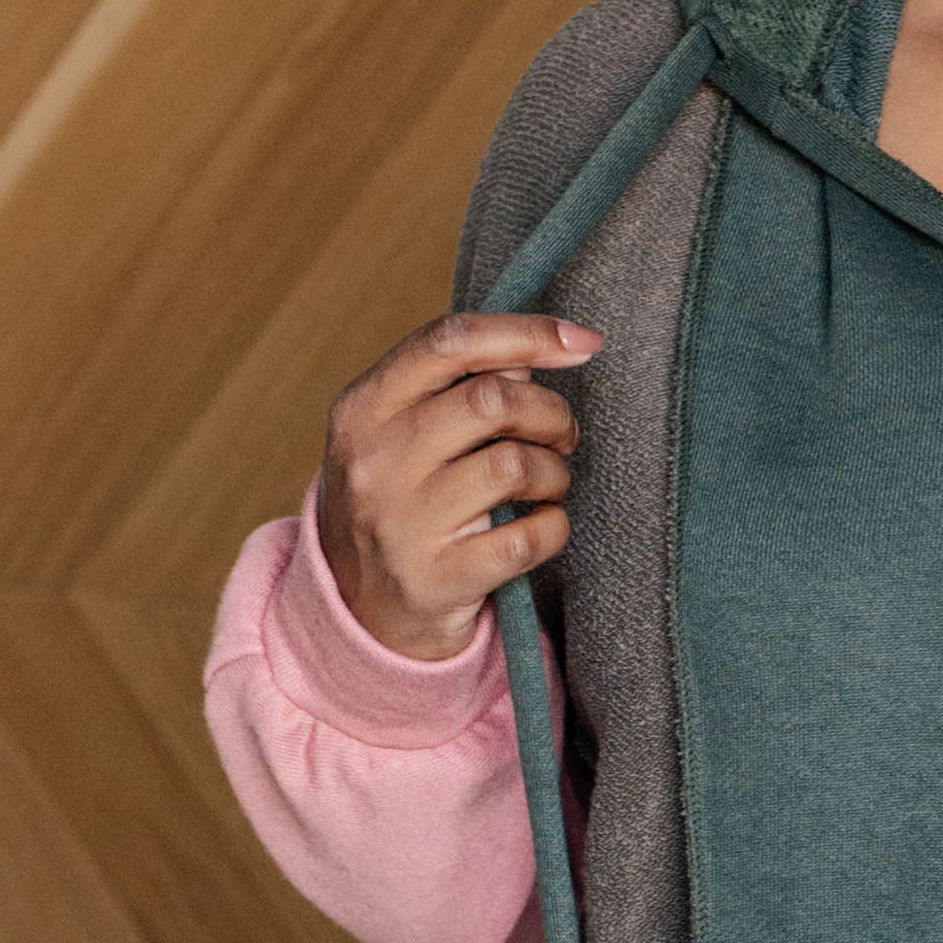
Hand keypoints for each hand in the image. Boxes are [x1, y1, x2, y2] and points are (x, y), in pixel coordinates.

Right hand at [314, 313, 599, 662]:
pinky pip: (528, 536)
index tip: (583, 340)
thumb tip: (531, 354)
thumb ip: (456, 388)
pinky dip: (555, 527)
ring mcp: (403, 522)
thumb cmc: (399, 502)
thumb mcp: (400, 435)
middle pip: (493, 400)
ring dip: (553, 472)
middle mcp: (375, 459)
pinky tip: (544, 527)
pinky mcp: (437, 578)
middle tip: (562, 434)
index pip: (450, 342)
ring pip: (514, 466)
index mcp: (364, 407)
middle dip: (550, 413)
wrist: (359, 610)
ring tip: (547, 484)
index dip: (526, 332)